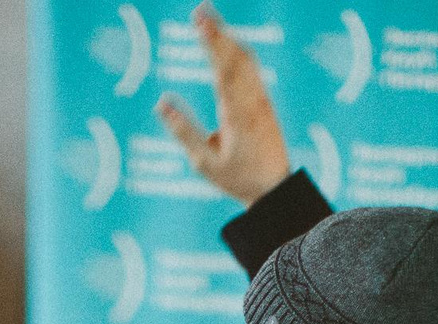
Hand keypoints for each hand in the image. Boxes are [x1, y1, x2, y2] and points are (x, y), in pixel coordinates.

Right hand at [155, 2, 291, 206]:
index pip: (223, 69)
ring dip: (228, 38)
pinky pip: (251, 70)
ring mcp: (262, 101)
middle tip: (200, 9)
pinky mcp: (264, 103)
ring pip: (247, 60)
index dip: (212, 42)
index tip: (200, 20)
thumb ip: (184, 132)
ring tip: (209, 21)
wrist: (276, 190)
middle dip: (218, 31)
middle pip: (237, 57)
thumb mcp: (205, 163)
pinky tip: (227, 43)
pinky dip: (237, 52)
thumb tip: (162, 103)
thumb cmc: (238, 179)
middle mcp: (253, 103)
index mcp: (237, 116)